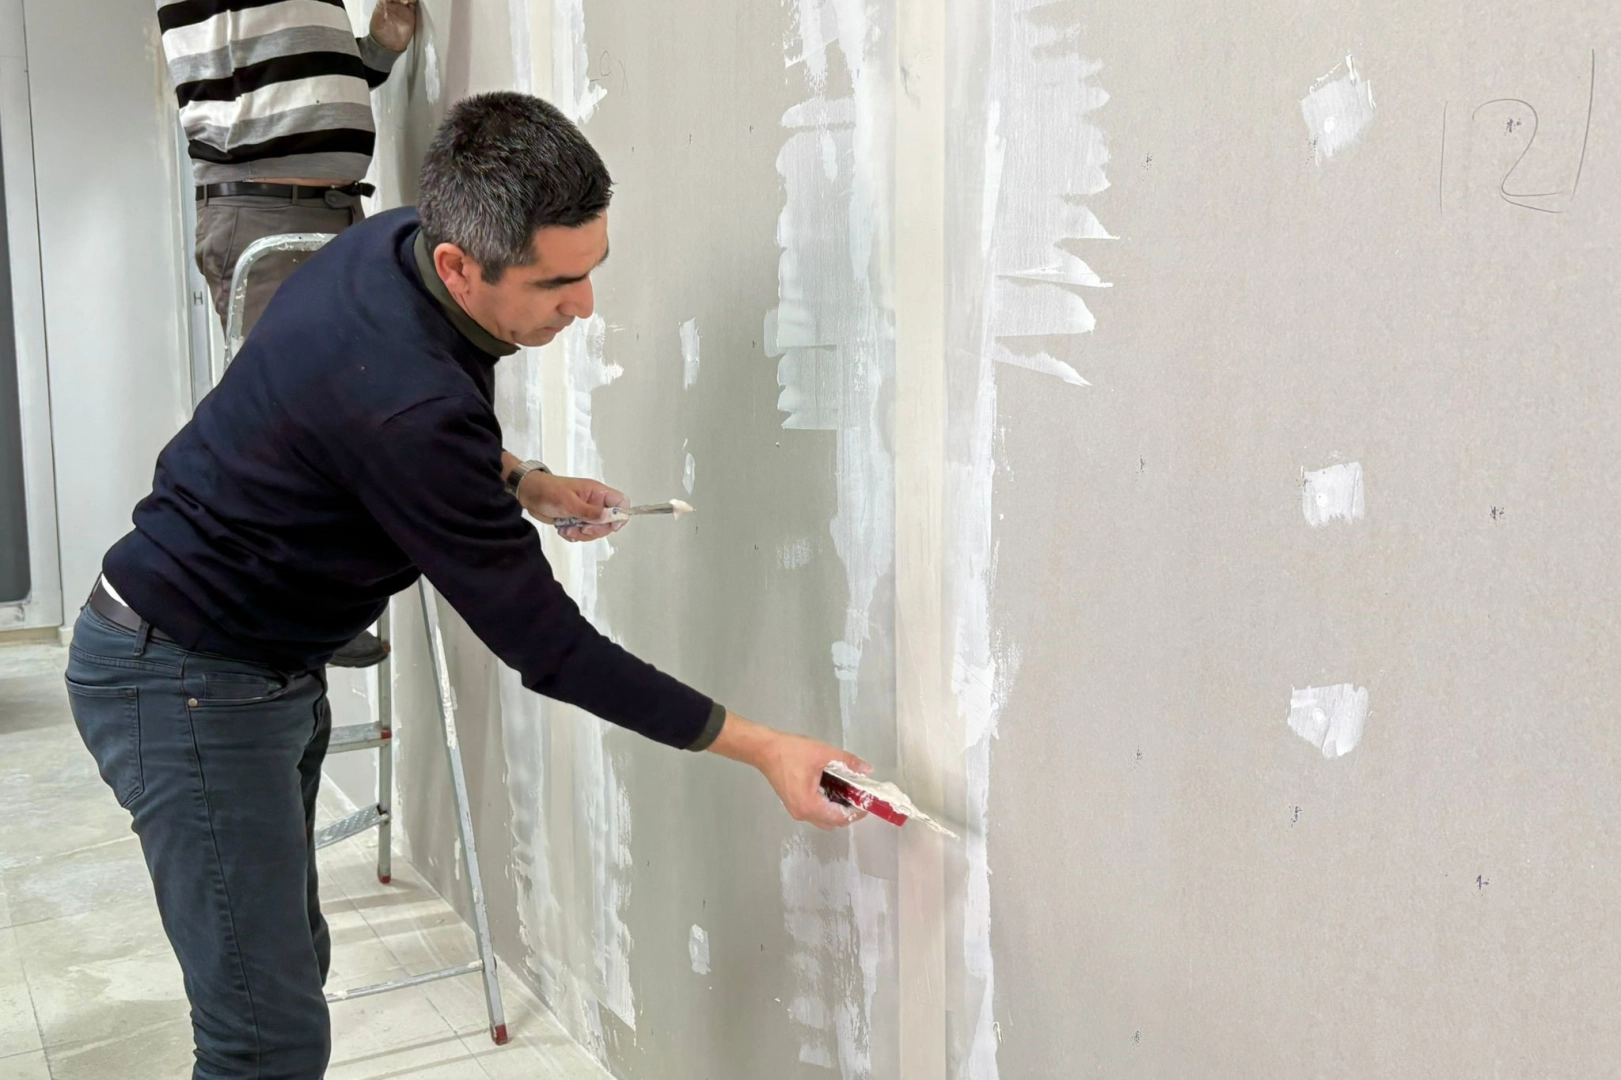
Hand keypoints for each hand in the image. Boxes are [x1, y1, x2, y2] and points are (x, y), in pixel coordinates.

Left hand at [370, 0, 416, 52]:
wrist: (390, 45)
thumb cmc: (381, 33)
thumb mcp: (378, 22)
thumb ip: (380, 11)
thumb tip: (382, 0)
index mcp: (384, 5)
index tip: (395, 0)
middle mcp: (393, 5)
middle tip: (404, 1)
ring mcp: (402, 9)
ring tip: (409, 1)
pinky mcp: (410, 14)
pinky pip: (412, 5)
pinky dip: (413, 2)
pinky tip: (413, 2)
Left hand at [518, 472, 626, 541]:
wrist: (528, 493)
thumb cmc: (549, 492)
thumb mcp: (569, 502)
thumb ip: (590, 511)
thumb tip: (609, 518)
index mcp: (597, 493)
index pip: (621, 502)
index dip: (621, 516)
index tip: (610, 527)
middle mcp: (595, 503)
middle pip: (608, 523)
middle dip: (594, 530)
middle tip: (581, 529)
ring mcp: (585, 513)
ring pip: (594, 531)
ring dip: (580, 534)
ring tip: (566, 529)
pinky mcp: (575, 521)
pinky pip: (582, 534)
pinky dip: (573, 535)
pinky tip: (562, 530)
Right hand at [707, 713, 871, 830]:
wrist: (765, 749)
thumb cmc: (792, 752)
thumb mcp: (823, 753)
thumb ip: (847, 762)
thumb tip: (866, 770)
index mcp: (810, 805)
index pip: (840, 818)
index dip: (857, 812)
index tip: (868, 800)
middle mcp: (803, 813)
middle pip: (833, 822)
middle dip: (849, 811)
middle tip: (860, 795)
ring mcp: (796, 810)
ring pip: (824, 818)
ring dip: (838, 809)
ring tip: (849, 791)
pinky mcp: (793, 803)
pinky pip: (816, 811)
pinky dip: (828, 805)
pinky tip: (834, 788)